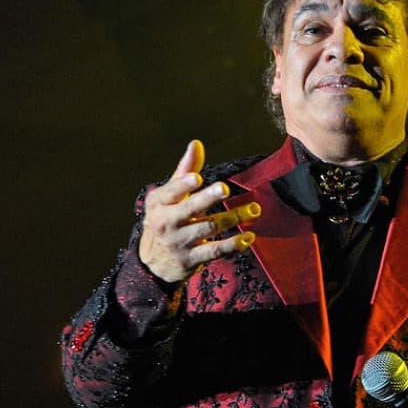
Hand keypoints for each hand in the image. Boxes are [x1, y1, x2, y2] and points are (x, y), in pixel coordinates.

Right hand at [138, 140, 259, 282]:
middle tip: (223, 188)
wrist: (153, 263)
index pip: (171, 192)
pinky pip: (214, 251)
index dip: (183, 185)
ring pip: (208, 227)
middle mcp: (166, 222)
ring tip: (254, 210)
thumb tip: (196, 143)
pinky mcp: (190, 259)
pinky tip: (248, 237)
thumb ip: (185, 171)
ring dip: (233, 218)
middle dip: (206, 198)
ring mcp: (178, 242)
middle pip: (190, 209)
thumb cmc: (166, 220)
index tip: (197, 177)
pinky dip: (233, 244)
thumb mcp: (168, 197)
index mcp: (160, 203)